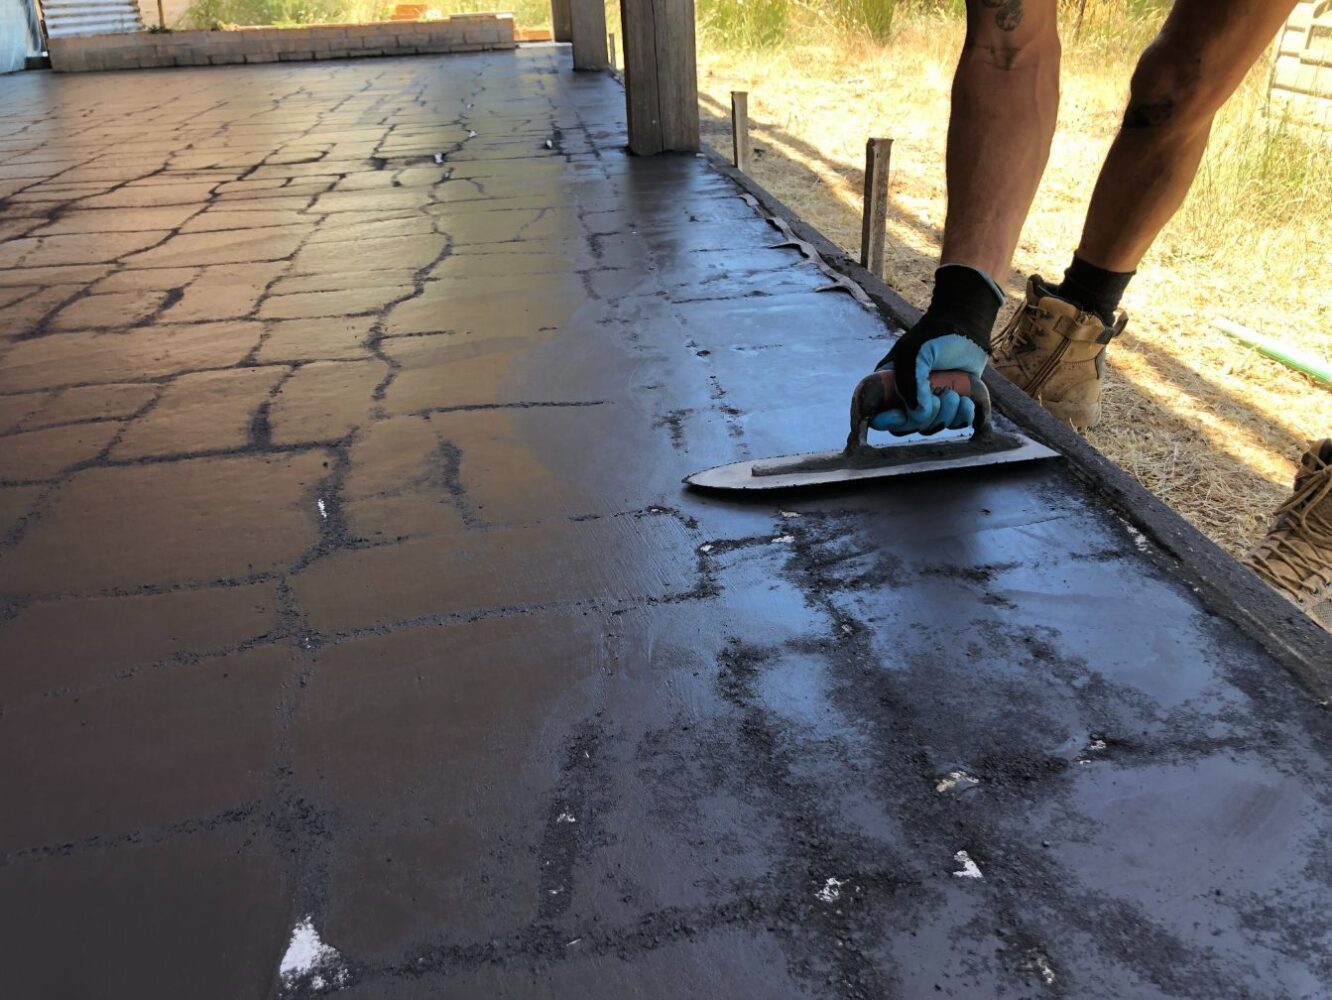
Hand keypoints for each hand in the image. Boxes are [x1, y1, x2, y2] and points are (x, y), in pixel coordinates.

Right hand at [870, 320, 987, 435]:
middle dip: (925, 418)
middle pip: (906, 427)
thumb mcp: (914, 355)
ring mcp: (930, 403)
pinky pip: (954, 426)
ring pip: (931, 427)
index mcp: (889, 386)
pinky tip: (967, 401)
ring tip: (956, 394)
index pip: (880, 416)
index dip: (888, 422)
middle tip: (942, 398)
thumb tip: (918, 416)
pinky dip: (962, 417)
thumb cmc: (935, 336)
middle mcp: (907, 398)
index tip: (901, 415)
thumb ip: (910, 385)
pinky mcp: (953, 406)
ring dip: (946, 415)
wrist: (967, 327)